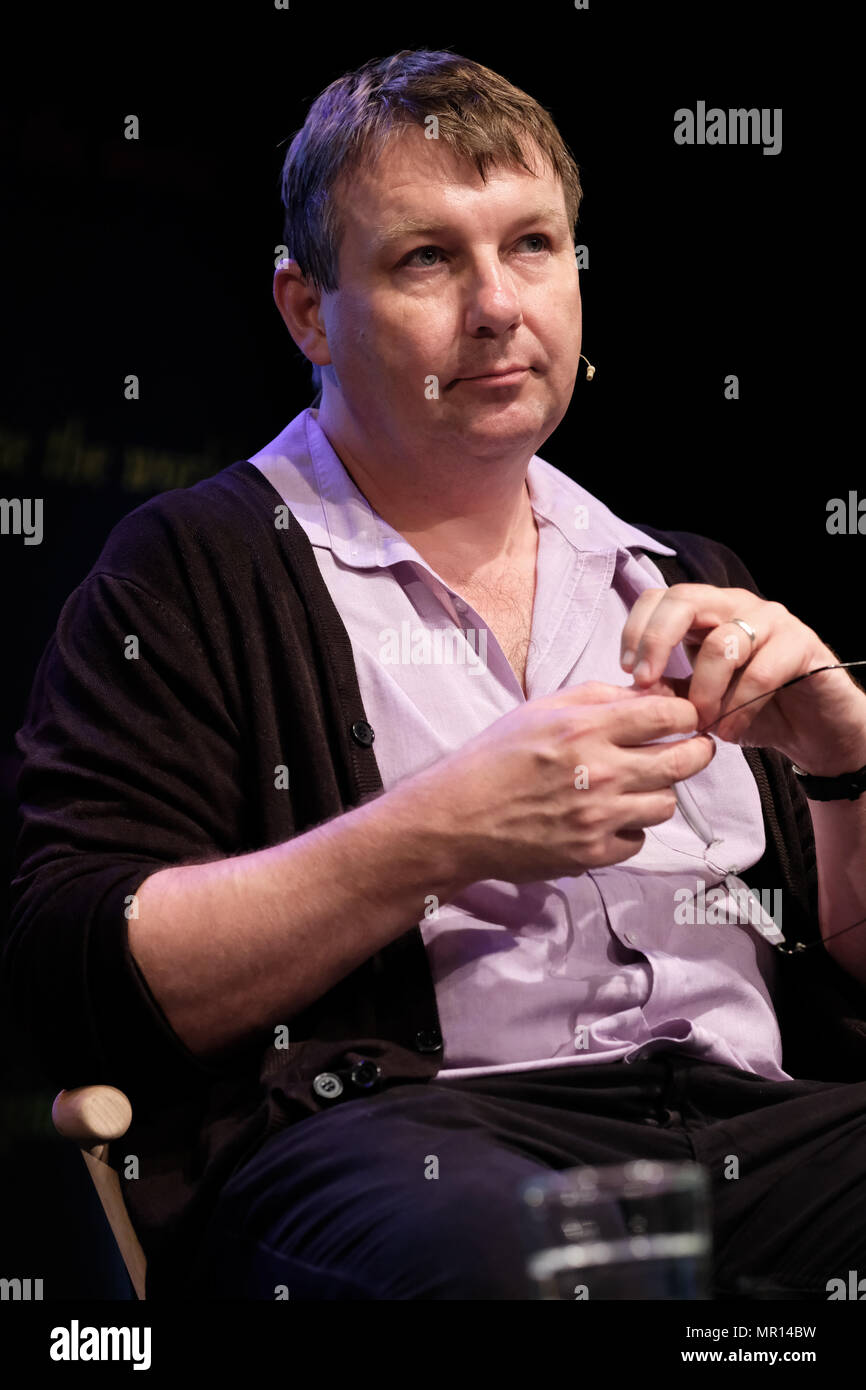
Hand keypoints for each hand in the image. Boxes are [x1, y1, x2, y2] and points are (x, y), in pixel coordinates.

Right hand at [416, 680, 715, 883]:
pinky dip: (630, 828)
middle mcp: (600, 772)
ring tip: (636, 786)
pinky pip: (639, 839)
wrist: (457, 818)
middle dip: (696, 751)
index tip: (685, 718)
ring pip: (666, 803)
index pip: (669, 714)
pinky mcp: (593, 853)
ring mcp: (599, 817)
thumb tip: (650, 693)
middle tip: (693, 749)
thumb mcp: (540, 710)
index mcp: (586, 728)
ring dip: (657, 792)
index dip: (686, 713)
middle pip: (683, 761)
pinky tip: (608, 817)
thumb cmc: (495, 757)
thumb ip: (598, 697)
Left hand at [620, 584, 865, 775]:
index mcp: (705, 613)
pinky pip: (762, 672)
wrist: (812, 730)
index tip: (628, 673)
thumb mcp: (699, 703)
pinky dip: (740, 707)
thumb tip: (631, 692)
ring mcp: (771, 620)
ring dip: (704, 690)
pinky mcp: (801, 644)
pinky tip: (731, 732)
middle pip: (685, 599)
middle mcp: (736, 606)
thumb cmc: (751, 711)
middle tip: (645, 684)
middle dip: (657, 642)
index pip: (660, 597)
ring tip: (701, 724)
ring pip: (723, 642)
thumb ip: (668, 691)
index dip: (637, 630)